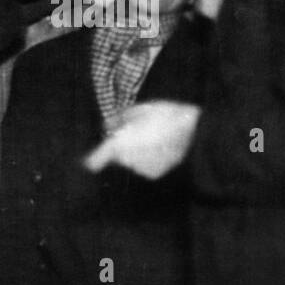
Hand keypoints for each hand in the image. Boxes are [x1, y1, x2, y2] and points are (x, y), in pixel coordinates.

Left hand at [84, 100, 200, 179]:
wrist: (196, 133)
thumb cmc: (165, 116)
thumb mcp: (139, 110)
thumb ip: (118, 120)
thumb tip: (106, 128)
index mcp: (118, 145)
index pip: (94, 161)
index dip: (92, 160)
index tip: (89, 161)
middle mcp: (126, 161)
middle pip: (116, 157)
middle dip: (121, 148)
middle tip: (137, 133)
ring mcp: (141, 169)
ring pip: (131, 161)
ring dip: (136, 153)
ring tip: (154, 138)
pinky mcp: (154, 174)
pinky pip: (145, 166)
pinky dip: (149, 160)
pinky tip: (162, 148)